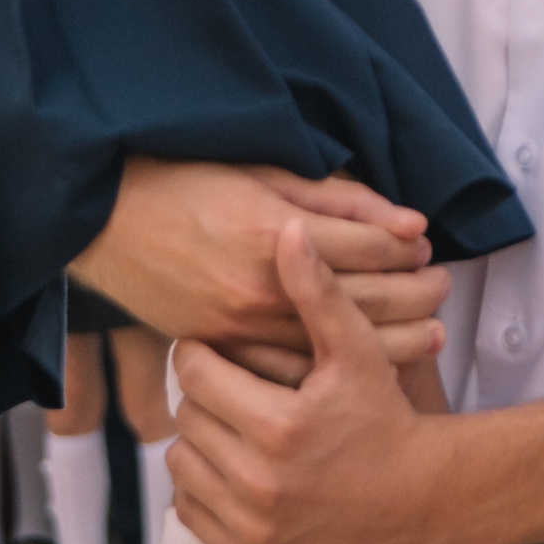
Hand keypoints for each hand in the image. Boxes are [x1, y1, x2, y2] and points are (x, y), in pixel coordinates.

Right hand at [74, 155, 445, 352]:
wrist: (101, 219)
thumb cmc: (182, 180)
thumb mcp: (262, 171)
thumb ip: (336, 199)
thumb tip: (406, 223)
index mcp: (272, 231)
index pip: (370, 247)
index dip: (407, 247)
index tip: (426, 246)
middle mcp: (258, 286)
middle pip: (365, 300)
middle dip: (415, 294)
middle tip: (442, 288)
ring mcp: (237, 326)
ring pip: (335, 346)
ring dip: (393, 340)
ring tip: (430, 335)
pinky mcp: (219, 348)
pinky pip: (290, 372)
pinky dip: (334, 370)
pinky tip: (365, 367)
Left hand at [170, 223, 453, 543]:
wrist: (419, 505)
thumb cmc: (387, 420)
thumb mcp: (357, 353)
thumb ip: (319, 292)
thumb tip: (289, 232)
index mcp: (278, 426)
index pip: (196, 372)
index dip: (205, 355)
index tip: (222, 353)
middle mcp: (259, 482)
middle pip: (186, 417)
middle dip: (205, 397)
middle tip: (231, 388)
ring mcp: (252, 527)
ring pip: (182, 465)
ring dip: (199, 442)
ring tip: (234, 426)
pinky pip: (191, 513)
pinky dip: (204, 490)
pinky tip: (237, 469)